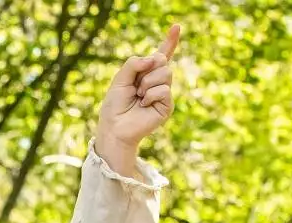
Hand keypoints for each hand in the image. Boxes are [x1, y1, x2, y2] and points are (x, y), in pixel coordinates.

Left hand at [94, 25, 182, 160]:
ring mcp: (163, 93)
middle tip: (136, 84)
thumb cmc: (115, 105)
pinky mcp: (167, 106)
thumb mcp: (120, 78)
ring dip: (147, 83)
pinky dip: (150, 95)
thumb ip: (134, 63)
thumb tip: (154, 59)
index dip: (169, 41)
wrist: (115, 127)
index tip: (176, 26)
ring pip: (165, 73)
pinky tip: (143, 104)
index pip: (161, 55)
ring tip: (138, 96)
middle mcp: (157, 81)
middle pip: (162, 60)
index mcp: (146, 73)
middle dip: (148, 68)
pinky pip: (164, 90)